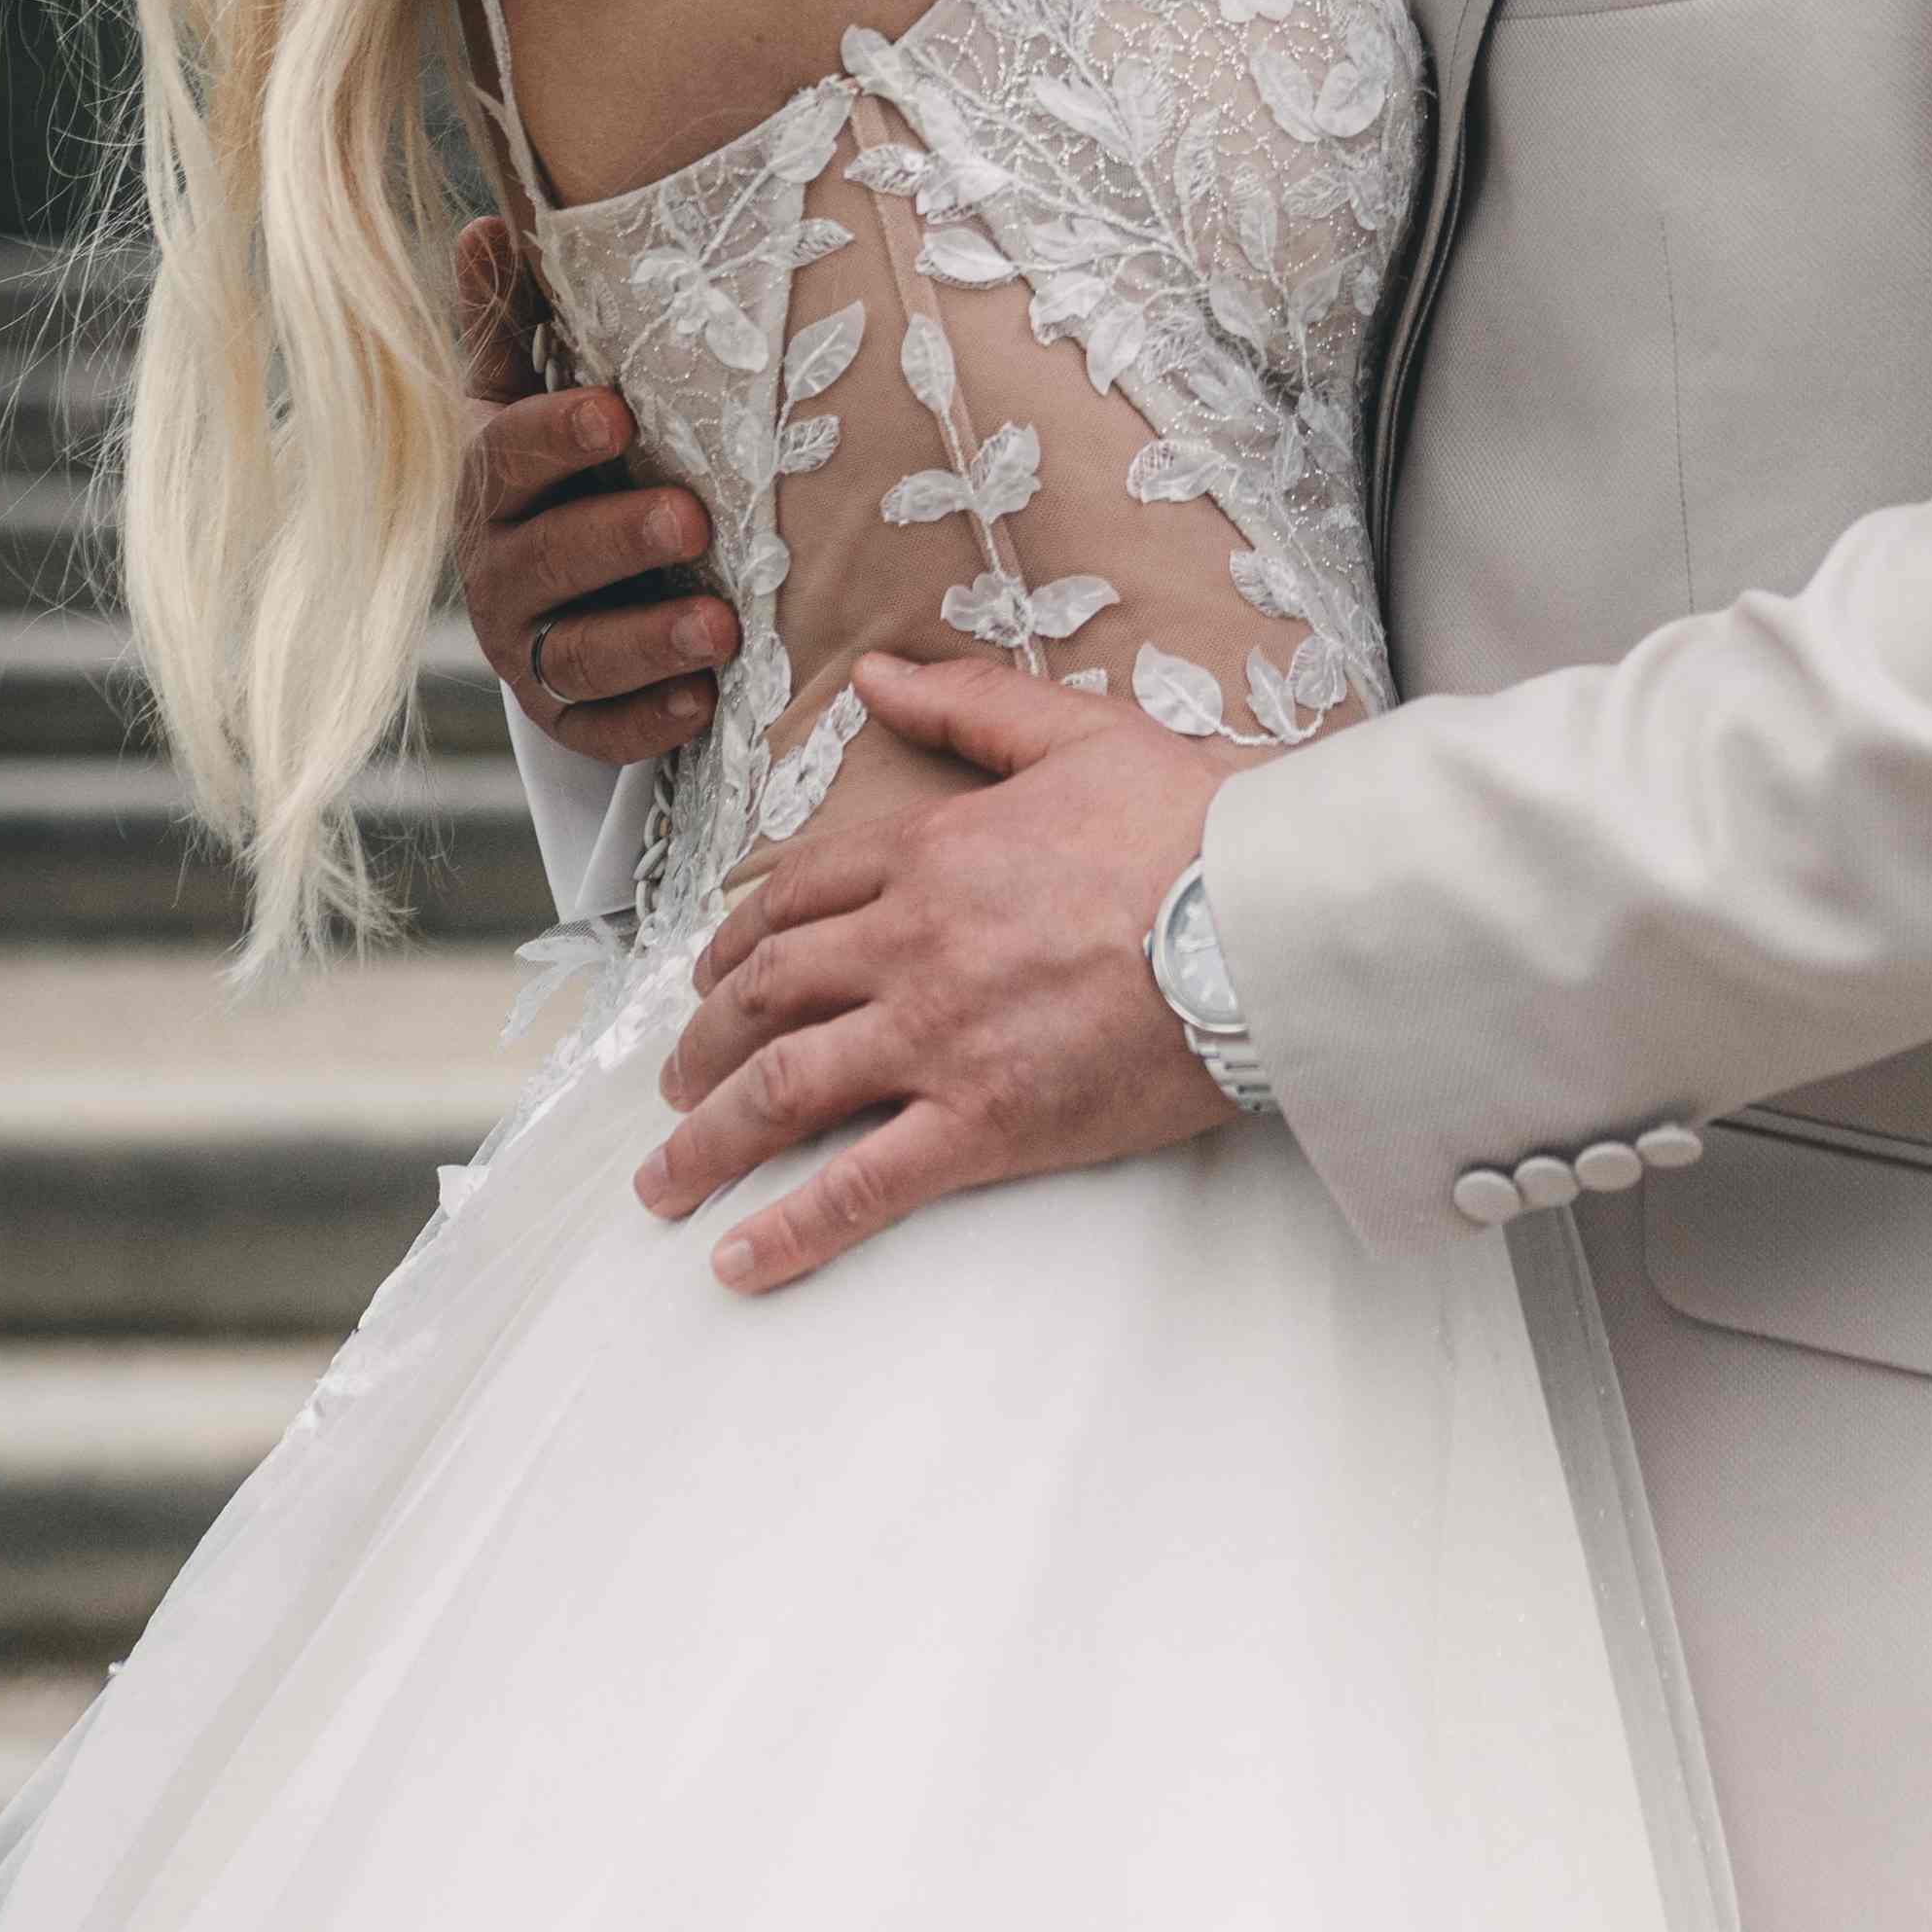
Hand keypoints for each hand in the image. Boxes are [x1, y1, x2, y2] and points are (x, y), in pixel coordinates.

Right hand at [450, 216, 729, 764]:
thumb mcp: (534, 383)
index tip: (615, 413)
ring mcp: (529, 647)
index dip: (553, 434)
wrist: (564, 574)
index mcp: (492, 479)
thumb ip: (514, 316)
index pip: (505, 453)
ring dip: (645, 643)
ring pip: (575, 655)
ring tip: (720, 629)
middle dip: (615, 541)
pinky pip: (598, 731)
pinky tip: (701, 706)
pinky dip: (646, 724)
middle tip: (690, 521)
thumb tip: (492, 221)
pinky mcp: (568, 712)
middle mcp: (500, 567)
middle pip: (543, 561)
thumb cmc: (565, 456)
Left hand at [638, 654, 1228, 1288]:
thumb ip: (971, 707)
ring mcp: (938, 1037)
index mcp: (929, 853)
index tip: (713, 976)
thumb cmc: (1193, 827)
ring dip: (708, 1140)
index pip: (795, 896)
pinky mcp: (984, 1123)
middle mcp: (910, 943)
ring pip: (782, 1088)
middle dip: (701, 1042)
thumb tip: (882, 673)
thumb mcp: (1078, 733)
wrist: (1269, 917)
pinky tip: (736, 1258)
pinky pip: (860, 1186)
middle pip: (767, 993)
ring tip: (663, 1181)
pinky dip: (788, 1228)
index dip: (738, 940)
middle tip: (674, 1082)